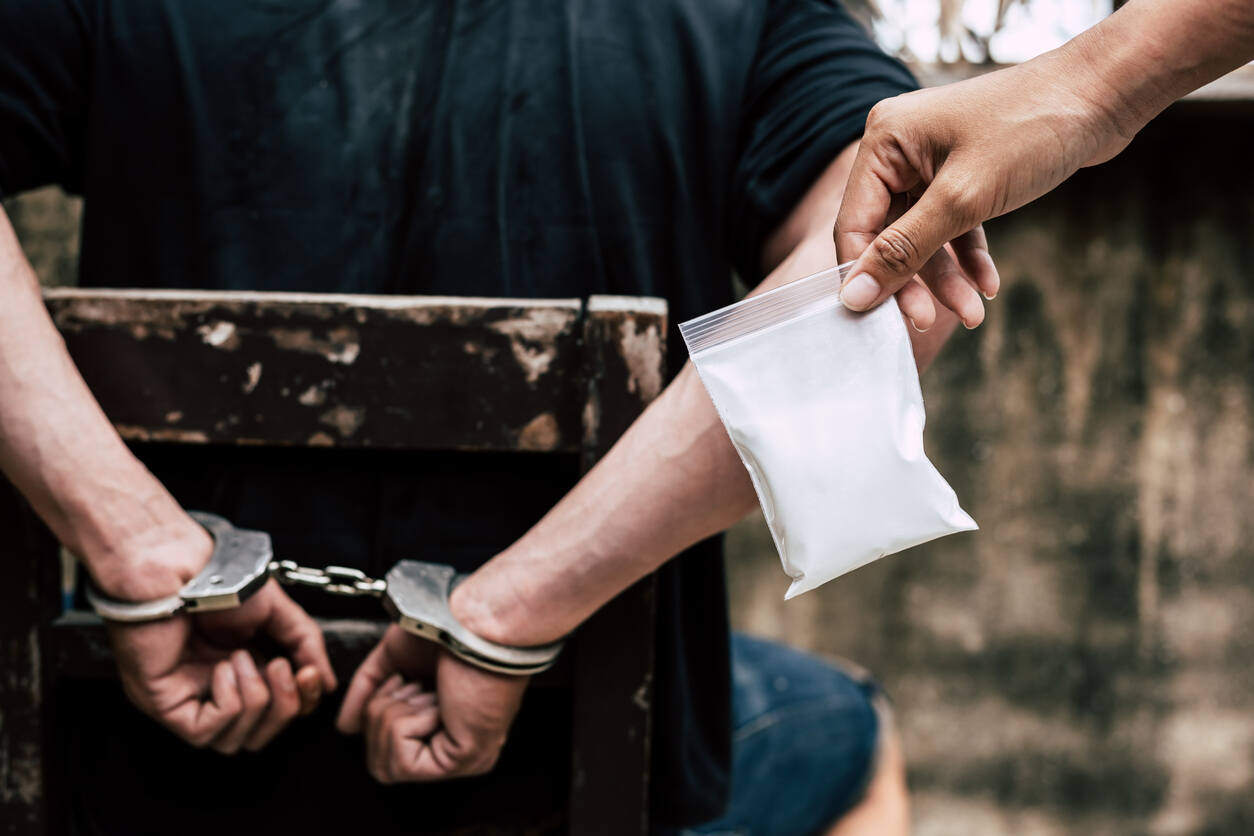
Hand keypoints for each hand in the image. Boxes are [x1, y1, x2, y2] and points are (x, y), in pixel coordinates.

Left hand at [106, 577, 337, 753]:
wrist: (180, 567)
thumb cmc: (220, 580)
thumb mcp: (278, 613)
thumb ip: (306, 646)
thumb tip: (329, 686)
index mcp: (242, 670)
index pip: (279, 712)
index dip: (301, 701)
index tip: (309, 673)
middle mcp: (214, 691)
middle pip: (260, 737)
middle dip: (284, 707)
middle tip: (283, 667)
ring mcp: (188, 700)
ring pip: (234, 743)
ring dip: (254, 699)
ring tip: (243, 657)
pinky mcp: (164, 705)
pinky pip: (205, 733)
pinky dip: (227, 702)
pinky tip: (223, 666)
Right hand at [336, 626, 528, 782]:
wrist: (473, 617)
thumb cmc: (447, 624)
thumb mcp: (393, 658)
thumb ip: (367, 692)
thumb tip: (347, 727)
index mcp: (447, 727)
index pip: (387, 752)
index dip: (381, 712)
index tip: (405, 679)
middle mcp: (456, 749)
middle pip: (379, 766)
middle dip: (384, 716)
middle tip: (416, 685)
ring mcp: (462, 759)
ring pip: (385, 768)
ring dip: (394, 717)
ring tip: (427, 691)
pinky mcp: (462, 759)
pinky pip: (402, 764)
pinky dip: (406, 724)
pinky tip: (436, 702)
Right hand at [834, 50, 1133, 328]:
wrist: (1104, 94)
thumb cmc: (1032, 129)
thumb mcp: (962, 198)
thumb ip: (904, 251)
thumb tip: (853, 296)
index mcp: (884, 141)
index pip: (855, 224)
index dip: (865, 275)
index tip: (881, 321)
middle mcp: (900, 149)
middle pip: (888, 235)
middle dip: (912, 281)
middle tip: (926, 322)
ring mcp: (932, 161)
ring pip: (923, 236)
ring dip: (945, 278)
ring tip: (972, 314)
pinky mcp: (964, 173)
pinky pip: (953, 226)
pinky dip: (968, 257)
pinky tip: (987, 286)